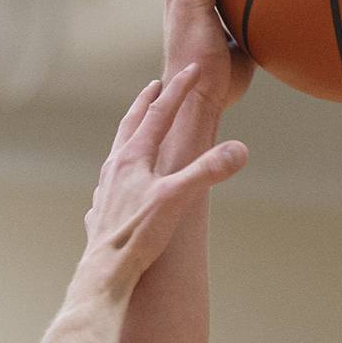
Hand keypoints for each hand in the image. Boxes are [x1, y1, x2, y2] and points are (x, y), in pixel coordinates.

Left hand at [80, 65, 247, 295]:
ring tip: (136, 130)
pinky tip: (118, 184)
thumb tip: (240, 150)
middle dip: (146, 103)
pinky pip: (110, 184)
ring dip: (130, 135)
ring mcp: (105, 191)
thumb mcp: (178, 199)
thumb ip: (207, 171)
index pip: (159, 114)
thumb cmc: (138, 235)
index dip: (179, 90)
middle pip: (131, 126)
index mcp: (133, 157)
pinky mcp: (102, 214)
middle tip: (155, 86)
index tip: (192, 69)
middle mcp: (115, 168)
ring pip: (117, 152)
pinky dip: (119, 173)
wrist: (105, 273)